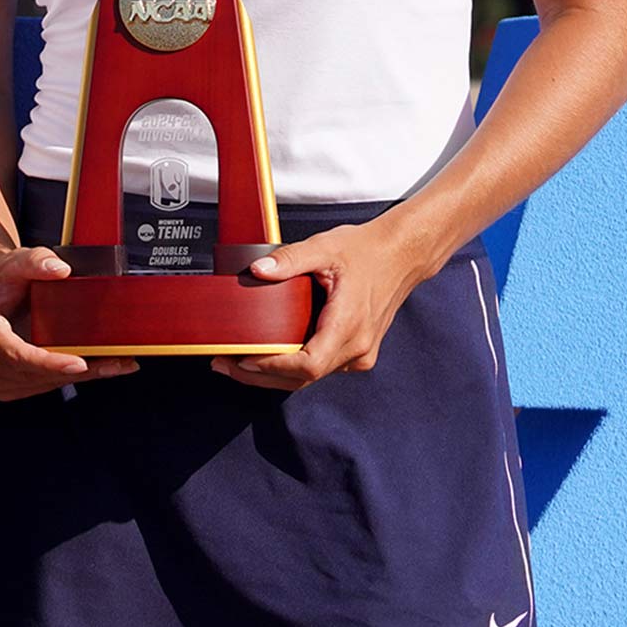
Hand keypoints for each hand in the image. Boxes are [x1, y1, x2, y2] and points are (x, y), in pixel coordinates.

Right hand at [0, 246, 137, 400]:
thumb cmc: (3, 280)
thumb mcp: (18, 261)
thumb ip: (38, 261)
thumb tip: (60, 270)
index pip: (14, 353)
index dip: (47, 363)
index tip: (79, 363)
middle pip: (32, 373)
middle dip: (76, 371)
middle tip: (114, 361)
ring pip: (41, 384)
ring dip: (79, 377)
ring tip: (114, 364)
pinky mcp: (4, 387)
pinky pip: (40, 388)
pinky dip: (69, 379)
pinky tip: (95, 368)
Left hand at [211, 218, 425, 392]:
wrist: (402, 254)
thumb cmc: (367, 250)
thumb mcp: (324, 247)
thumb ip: (288, 259)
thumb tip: (257, 270)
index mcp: (350, 324)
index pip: (307, 365)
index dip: (272, 368)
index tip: (241, 360)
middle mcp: (358, 347)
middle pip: (303, 378)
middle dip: (260, 376)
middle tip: (223, 365)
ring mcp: (360, 354)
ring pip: (311, 377)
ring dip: (274, 375)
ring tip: (238, 362)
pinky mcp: (358, 352)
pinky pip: (321, 368)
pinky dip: (292, 368)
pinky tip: (269, 356)